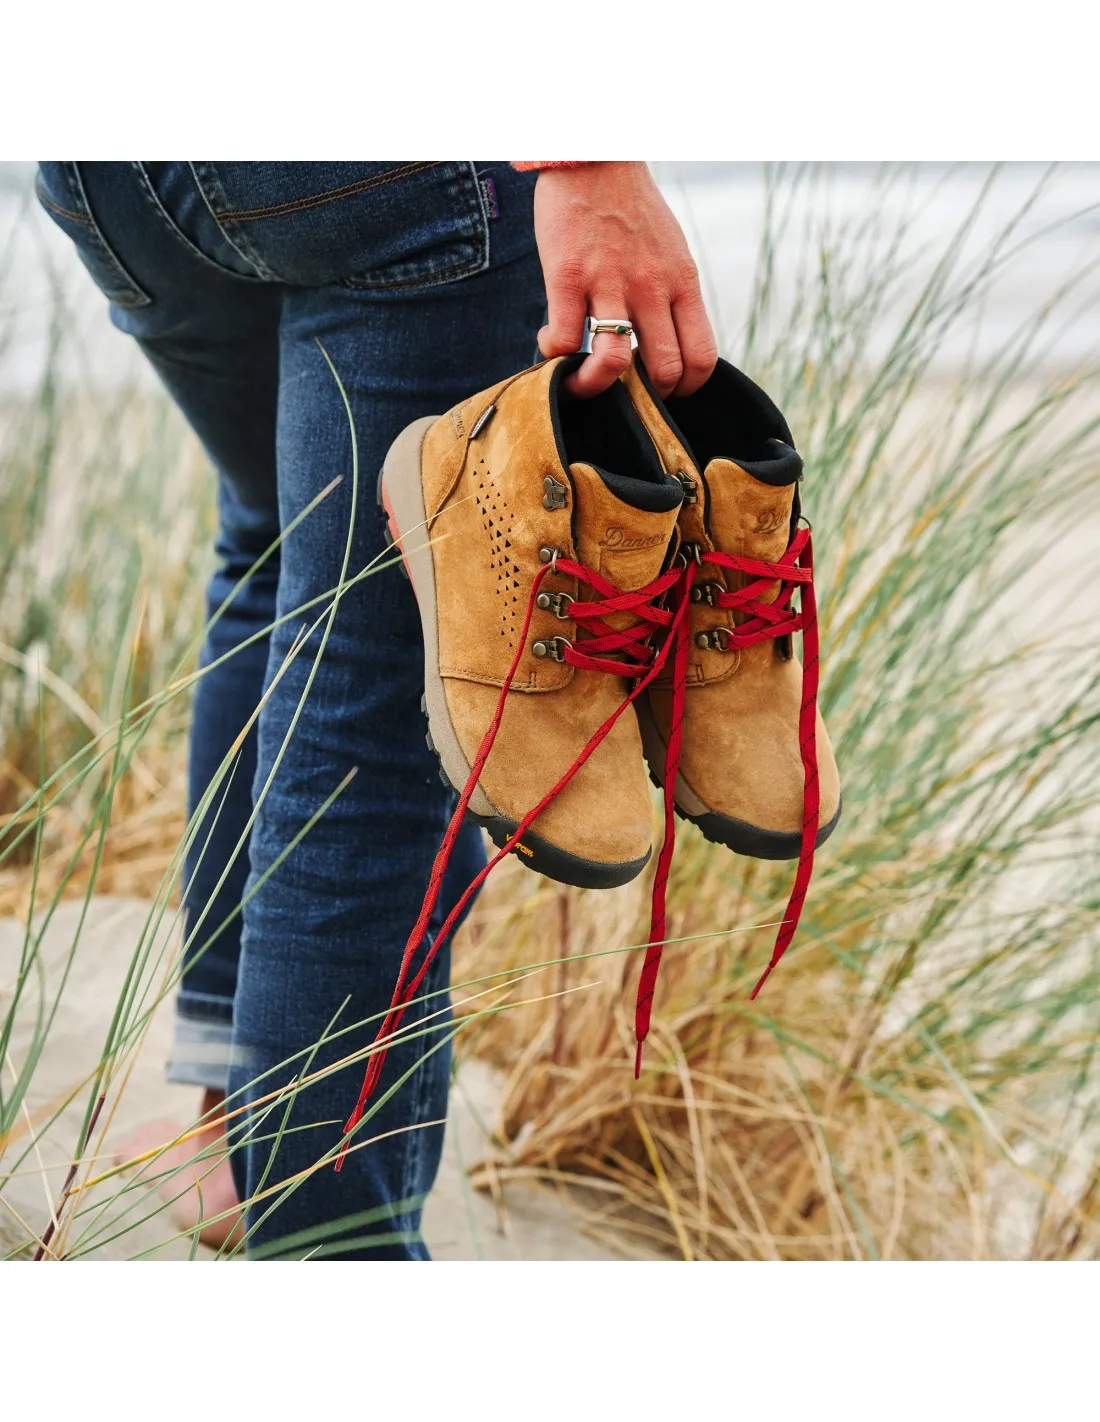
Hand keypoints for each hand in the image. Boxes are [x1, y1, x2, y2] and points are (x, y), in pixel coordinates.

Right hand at [533, 162, 717, 399]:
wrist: (594, 156)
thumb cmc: (629, 209)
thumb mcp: (671, 250)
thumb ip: (671, 295)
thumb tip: (667, 342)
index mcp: (681, 282)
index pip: (701, 357)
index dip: (685, 387)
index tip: (664, 388)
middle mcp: (652, 287)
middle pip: (664, 370)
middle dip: (645, 397)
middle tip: (624, 391)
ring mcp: (610, 283)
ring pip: (615, 363)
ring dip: (596, 386)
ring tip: (582, 378)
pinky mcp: (568, 276)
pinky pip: (564, 338)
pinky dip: (555, 355)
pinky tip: (550, 345)